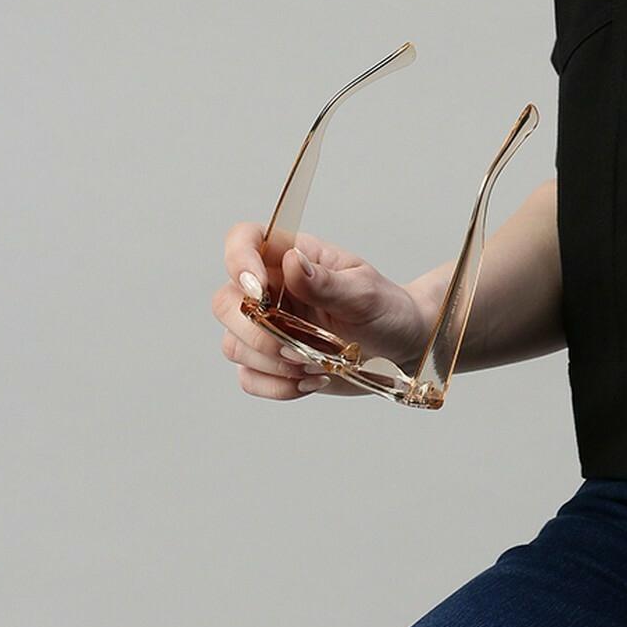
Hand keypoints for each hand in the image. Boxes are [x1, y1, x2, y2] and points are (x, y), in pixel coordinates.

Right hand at [213, 222, 429, 400]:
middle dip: (255, 331)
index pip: (244, 241)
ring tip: (318, 365)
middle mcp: (271, 289)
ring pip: (233, 344)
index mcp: (292, 257)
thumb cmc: (387, 310)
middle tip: (299, 347)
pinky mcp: (269, 362)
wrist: (401, 349)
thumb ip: (326, 282)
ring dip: (272, 362)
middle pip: (225, 302)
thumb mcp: (365, 293)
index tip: (258, 291)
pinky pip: (248, 377)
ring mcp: (266, 327)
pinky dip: (278, 386)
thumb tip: (292, 262)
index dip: (238, 261)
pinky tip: (312, 382)